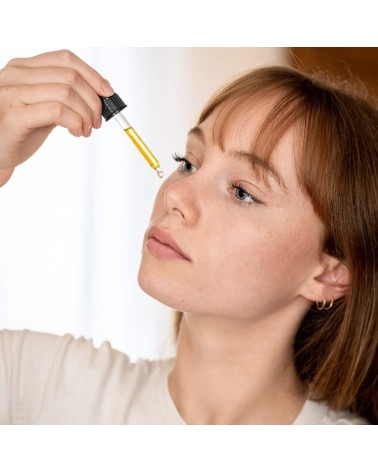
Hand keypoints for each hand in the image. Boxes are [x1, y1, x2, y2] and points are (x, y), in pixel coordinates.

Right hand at [0, 49, 113, 185]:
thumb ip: (63, 96)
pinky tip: (76, 132)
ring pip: (66, 93)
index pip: (65, 58)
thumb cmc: (20, 132)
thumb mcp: (43, 106)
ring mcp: (12, 94)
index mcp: (22, 68)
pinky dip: (75, 122)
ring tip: (85, 130)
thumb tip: (100, 92)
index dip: (92, 74)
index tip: (107, 92)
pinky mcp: (14, 116)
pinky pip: (56, 111)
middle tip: (96, 121)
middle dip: (92, 100)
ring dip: (85, 115)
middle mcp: (15, 75)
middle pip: (70, 76)